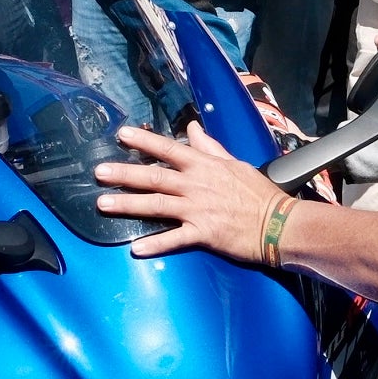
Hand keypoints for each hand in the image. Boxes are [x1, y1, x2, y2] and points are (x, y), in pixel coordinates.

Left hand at [94, 123, 285, 260]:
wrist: (279, 224)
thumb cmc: (258, 193)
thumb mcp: (234, 163)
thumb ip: (209, 147)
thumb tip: (192, 129)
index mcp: (204, 166)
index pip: (168, 149)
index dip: (143, 141)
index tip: (121, 135)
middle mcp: (196, 185)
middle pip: (154, 176)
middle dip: (124, 174)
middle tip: (99, 172)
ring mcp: (198, 210)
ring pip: (157, 204)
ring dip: (128, 205)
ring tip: (104, 204)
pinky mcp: (203, 234)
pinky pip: (174, 239)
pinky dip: (155, 244)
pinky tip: (135, 249)